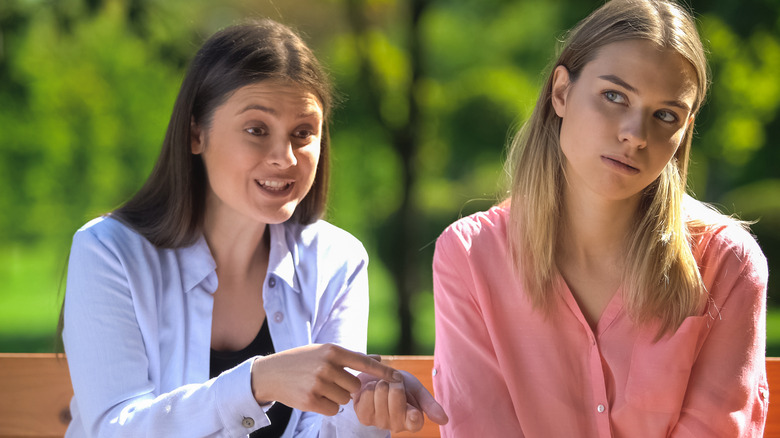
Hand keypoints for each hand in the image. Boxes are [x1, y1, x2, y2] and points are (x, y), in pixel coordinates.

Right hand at [250, 344, 400, 415]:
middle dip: (347, 388)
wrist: (271, 373)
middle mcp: (326, 366)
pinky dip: (328, 406)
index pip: (364, 362)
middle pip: (355, 386)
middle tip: (331, 382)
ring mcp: (317, 383)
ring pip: (345, 399)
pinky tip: (315, 397)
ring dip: (337, 397)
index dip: (383, 372)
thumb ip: (351, 357)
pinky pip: (334, 409)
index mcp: (332, 350)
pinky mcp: (310, 400)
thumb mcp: (324, 351)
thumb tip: (380, 359)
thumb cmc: (302, 361)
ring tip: (320, 388)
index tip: (399, 378)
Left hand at [353, 361, 448, 432]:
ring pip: (380, 394)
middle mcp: (396, 425)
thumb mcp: (417, 390)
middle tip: (394, 384)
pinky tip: (371, 390)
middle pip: (396, 398)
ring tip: (382, 387)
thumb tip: (445, 420)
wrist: (378, 381)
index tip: (413, 412)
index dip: (412, 417)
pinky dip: (369, 386)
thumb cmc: (401, 386)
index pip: (414, 423)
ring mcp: (379, 422)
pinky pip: (366, 395)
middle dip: (395, 383)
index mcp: (413, 420)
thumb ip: (429, 404)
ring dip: (381, 384)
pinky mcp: (364, 417)